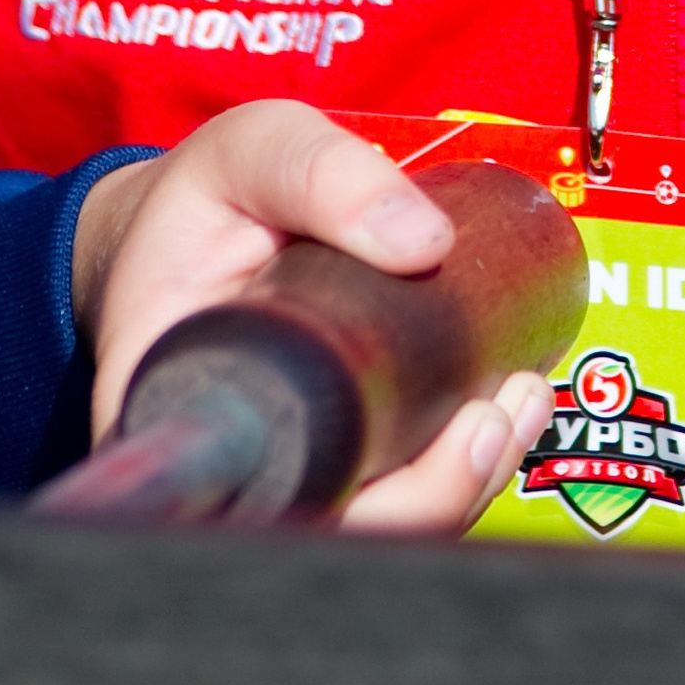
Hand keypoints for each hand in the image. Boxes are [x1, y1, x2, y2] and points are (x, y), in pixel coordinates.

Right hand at [70, 102, 552, 535]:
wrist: (195, 214)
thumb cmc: (209, 194)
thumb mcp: (251, 150)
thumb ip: (321, 172)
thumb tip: (425, 243)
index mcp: (169, 404)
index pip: (246, 504)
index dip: (342, 510)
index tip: (414, 451)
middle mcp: (223, 459)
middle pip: (322, 534)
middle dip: (426, 498)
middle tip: (492, 418)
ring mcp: (280, 463)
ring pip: (369, 527)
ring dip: (459, 486)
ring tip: (516, 405)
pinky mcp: (330, 452)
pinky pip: (392, 493)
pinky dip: (457, 471)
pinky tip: (508, 414)